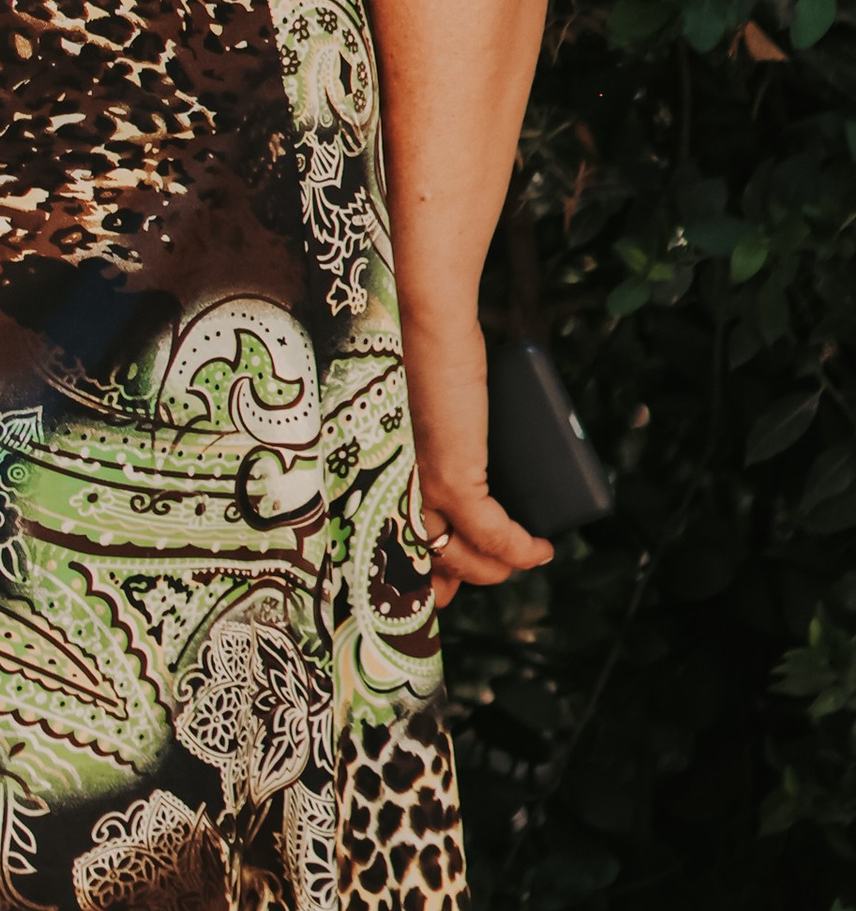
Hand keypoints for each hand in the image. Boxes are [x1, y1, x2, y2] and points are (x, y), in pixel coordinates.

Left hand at [404, 319, 553, 610]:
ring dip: (498, 568)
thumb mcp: (414, 417)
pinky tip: (539, 549)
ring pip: (462, 557)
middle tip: (490, 572)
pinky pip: (493, 535)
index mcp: (371, 476)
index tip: (440, 590)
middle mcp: (386, 489)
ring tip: (523, 556)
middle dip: (457, 580)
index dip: (416, 576)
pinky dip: (522, 549)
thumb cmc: (417, 356)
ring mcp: (418, 486)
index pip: (388, 549)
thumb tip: (459, 463)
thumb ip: (422, 447)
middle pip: (424, 561)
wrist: (423, 321)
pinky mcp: (451, 477)